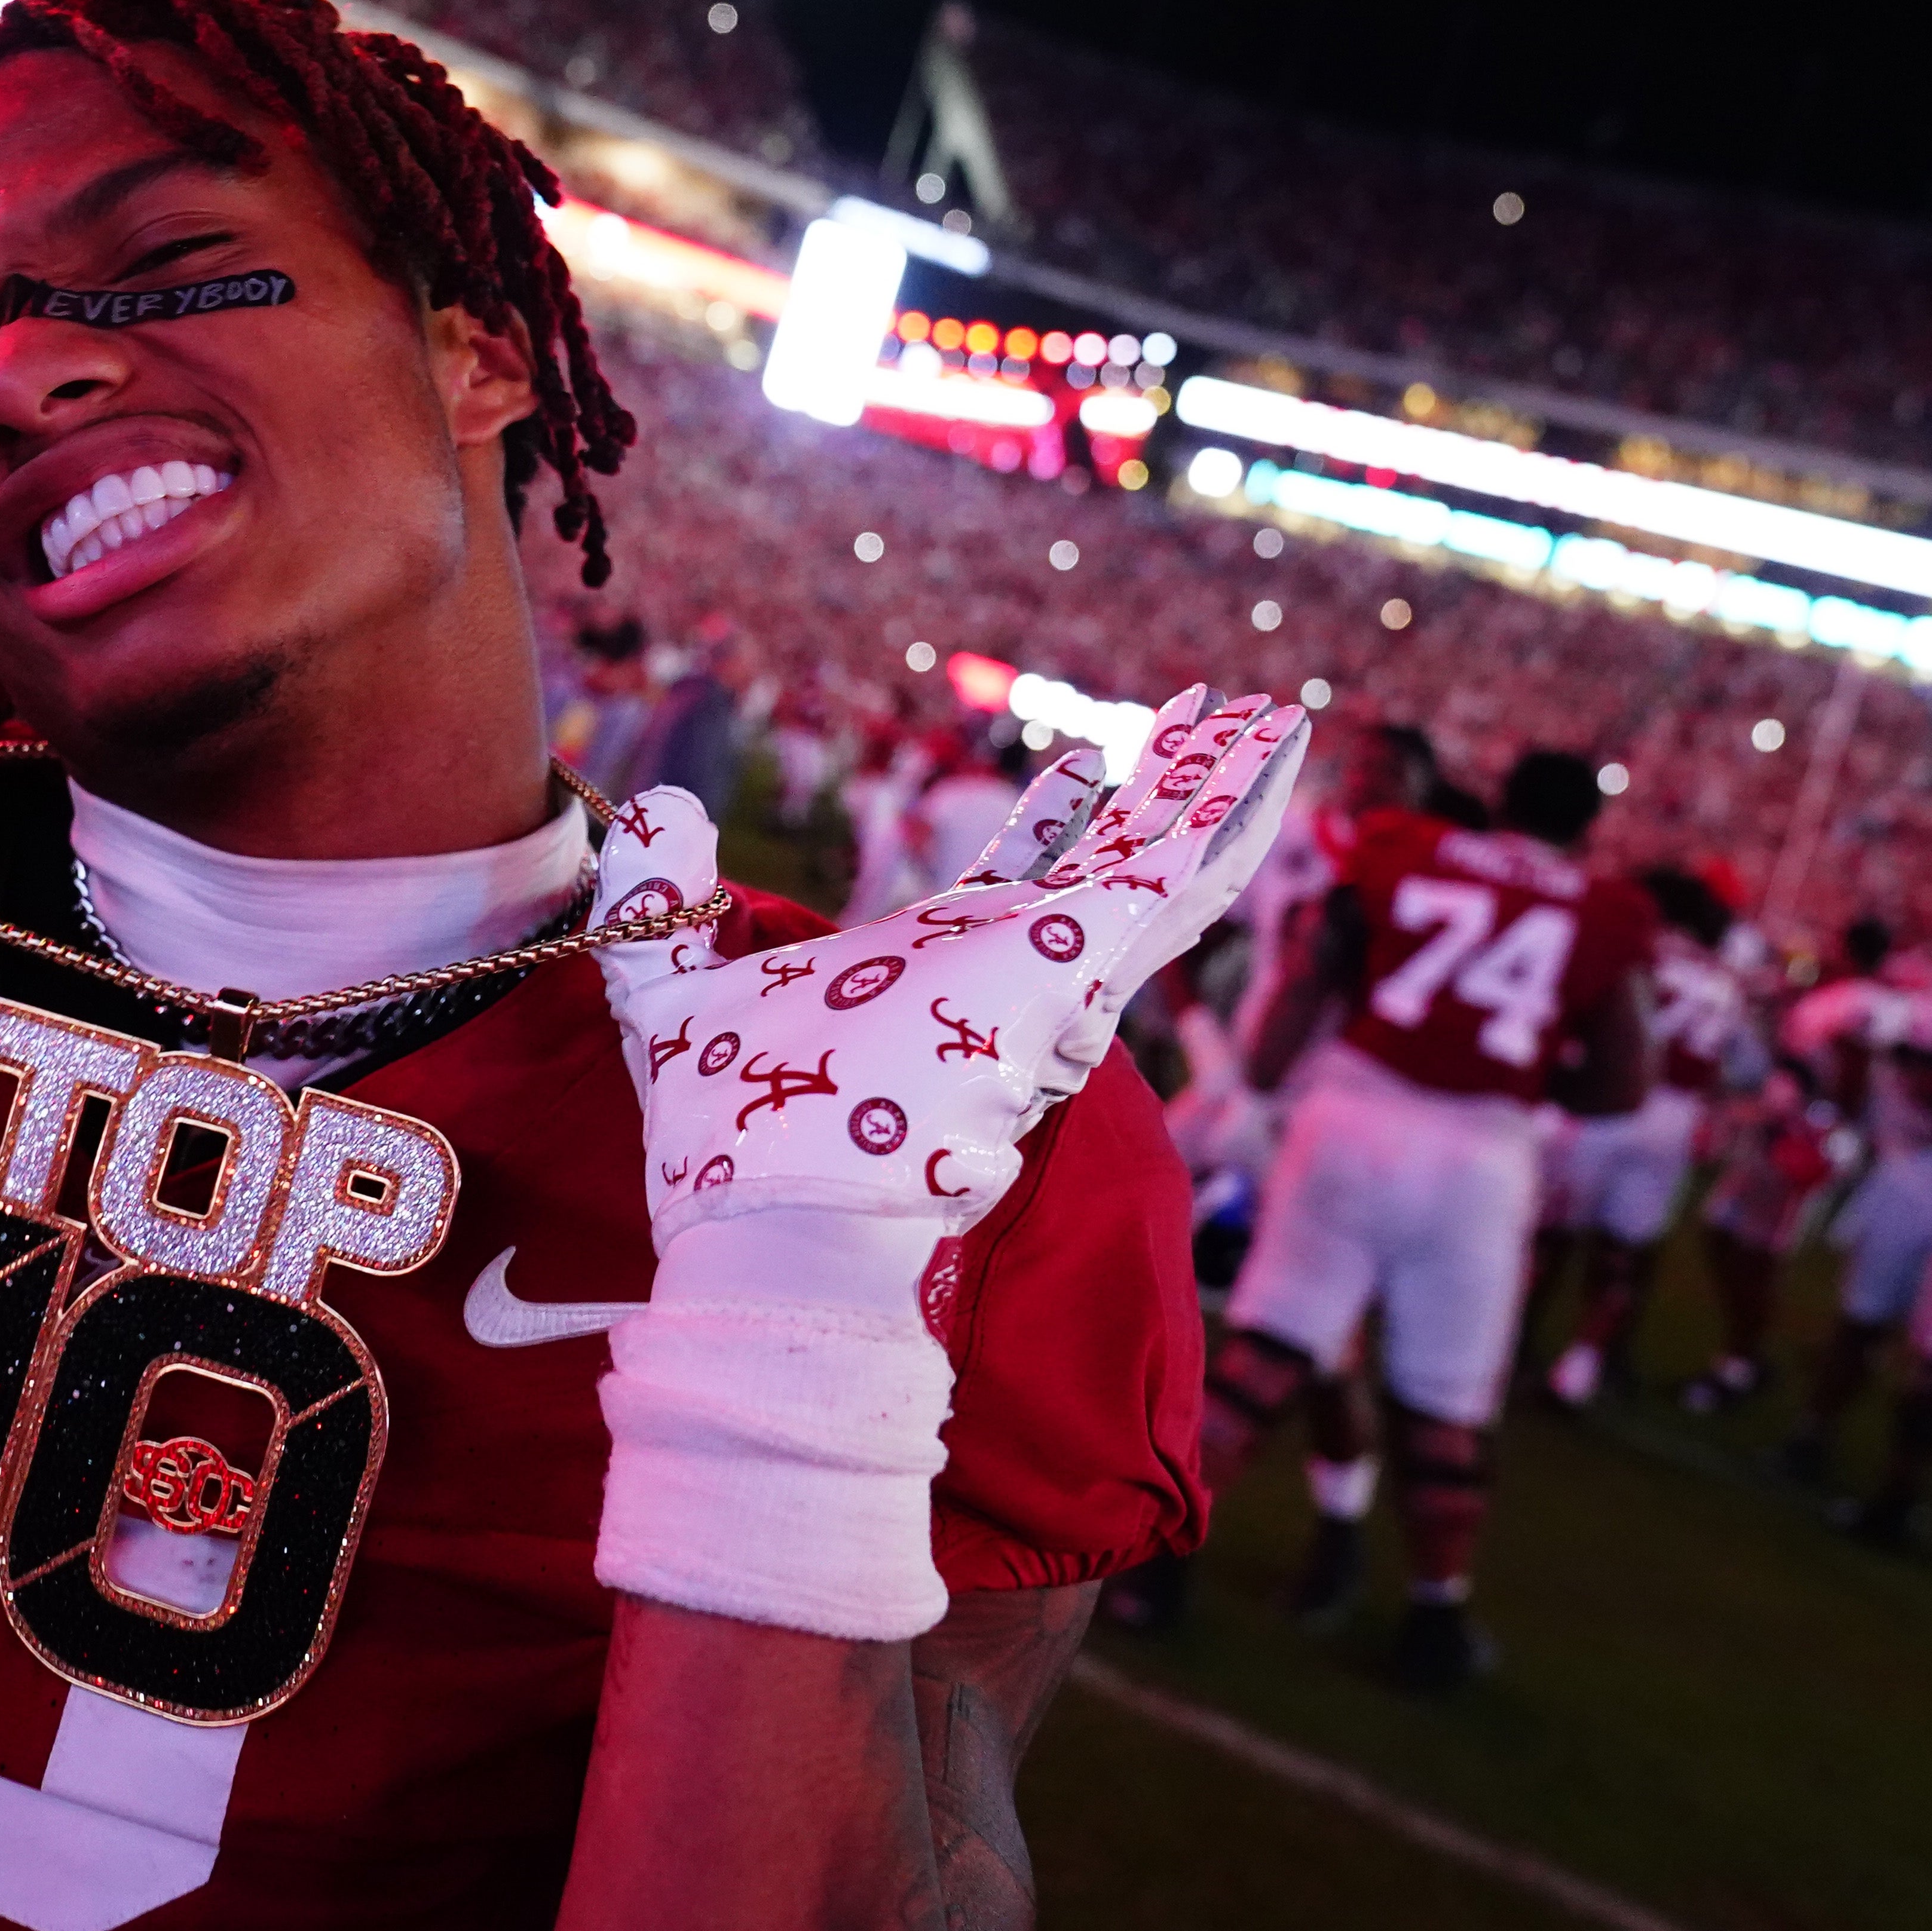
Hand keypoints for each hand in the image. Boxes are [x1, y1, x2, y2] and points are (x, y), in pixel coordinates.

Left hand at [582, 687, 1304, 1639]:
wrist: (779, 1219)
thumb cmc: (725, 1134)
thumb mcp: (667, 982)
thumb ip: (662, 893)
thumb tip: (661, 799)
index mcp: (936, 971)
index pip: (1017, 881)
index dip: (1053, 818)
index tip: (1083, 766)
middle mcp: (1005, 970)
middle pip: (1110, 864)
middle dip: (1163, 789)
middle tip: (1203, 716)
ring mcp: (1049, 970)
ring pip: (1160, 863)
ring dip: (1216, 782)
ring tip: (1268, 711)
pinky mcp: (1076, 963)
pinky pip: (1171, 874)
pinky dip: (1225, 806)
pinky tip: (1270, 739)